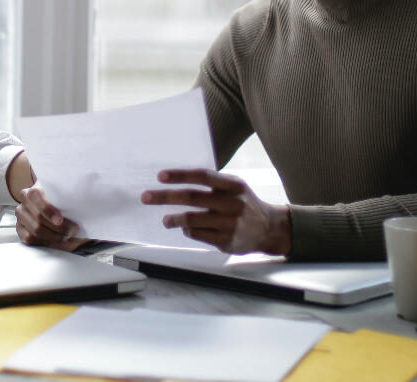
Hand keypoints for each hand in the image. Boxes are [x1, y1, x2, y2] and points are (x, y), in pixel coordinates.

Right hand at [15, 183, 88, 250]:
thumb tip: (86, 200)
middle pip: (38, 219)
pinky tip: (56, 240)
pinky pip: (29, 239)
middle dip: (59, 228)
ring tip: (68, 237)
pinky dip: (45, 242)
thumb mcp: (65, 192)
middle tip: (73, 230)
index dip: (47, 210)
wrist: (52, 200)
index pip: (35, 197)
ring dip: (54, 237)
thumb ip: (70, 195)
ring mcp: (21, 215)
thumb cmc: (60, 197)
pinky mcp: (20, 228)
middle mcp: (24, 201)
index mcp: (34, 189)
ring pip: (35, 232)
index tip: (60, 220)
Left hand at [141, 169, 290, 254]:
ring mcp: (229, 223)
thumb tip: (176, 180)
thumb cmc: (245, 203)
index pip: (202, 177)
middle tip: (146, 197)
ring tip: (165, 220)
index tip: (160, 176)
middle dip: (165, 197)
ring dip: (174, 219)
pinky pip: (198, 235)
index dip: (180, 175)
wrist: (270, 228)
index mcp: (233, 185)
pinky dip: (188, 231)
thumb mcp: (235, 187)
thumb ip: (212, 184)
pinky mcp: (226, 240)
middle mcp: (232, 203)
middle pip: (191, 198)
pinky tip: (185, 229)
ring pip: (192, 219)